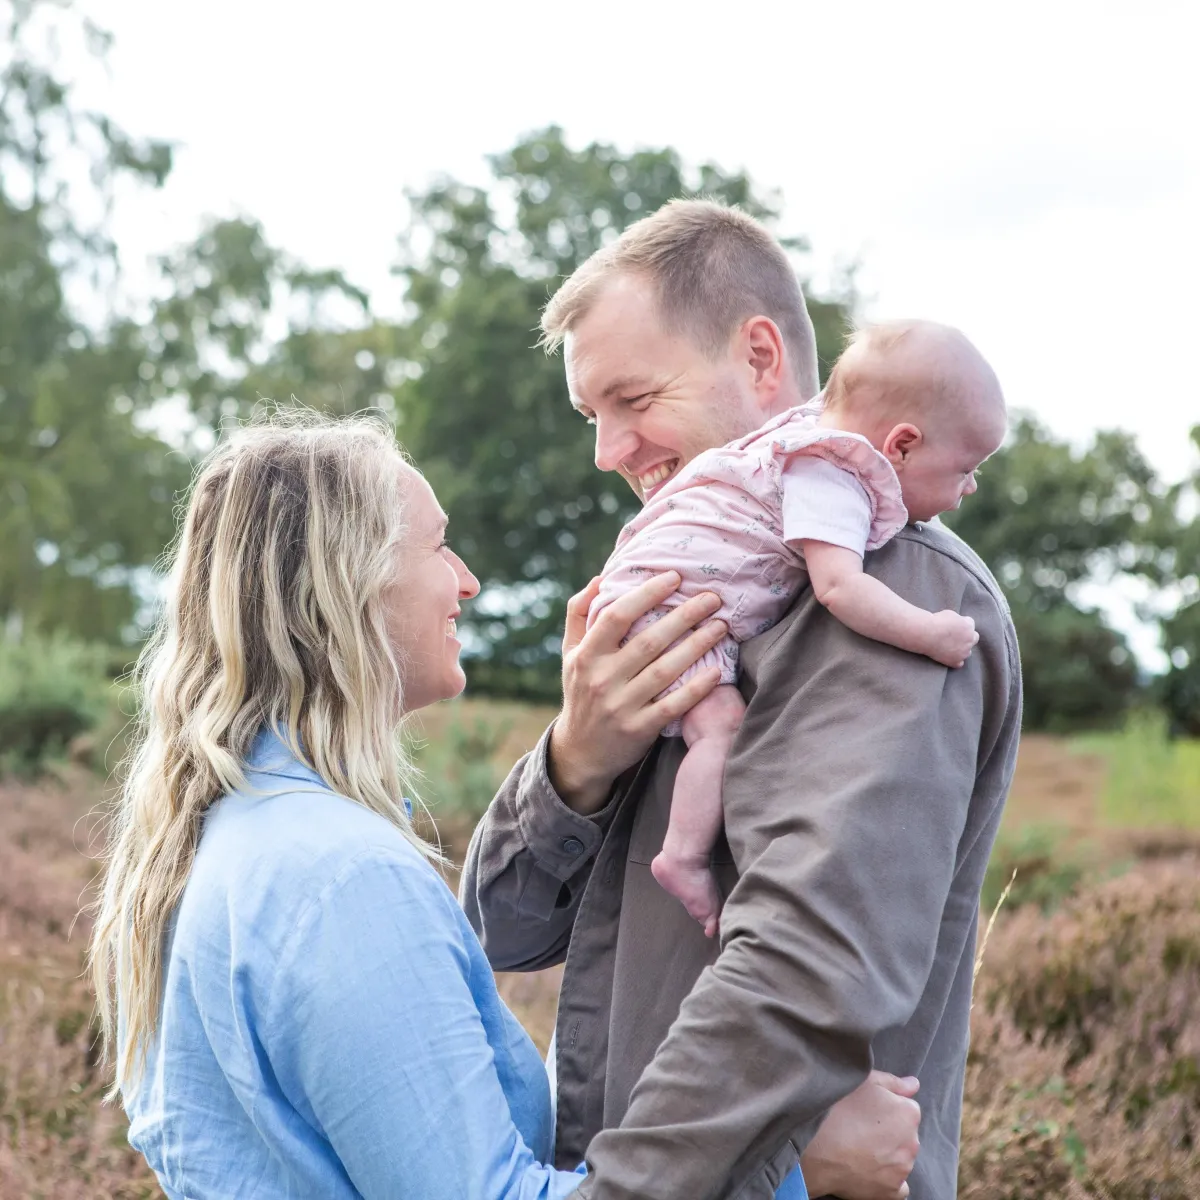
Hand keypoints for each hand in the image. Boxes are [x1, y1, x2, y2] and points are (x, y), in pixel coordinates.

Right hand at [549, 572, 726, 813]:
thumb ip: (579, 614)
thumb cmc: (581, 691)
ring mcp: (621, 706)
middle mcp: (602, 679)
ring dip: (696, 646)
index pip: (616, 616)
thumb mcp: (570, 653)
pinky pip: (672, 705)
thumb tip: (599, 579)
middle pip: (649, 641)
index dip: (646, 594)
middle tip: (712, 598)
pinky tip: (716, 671)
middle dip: (684, 616)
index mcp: (586, 655)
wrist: (580, 752)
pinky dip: (695, 688)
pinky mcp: (639, 729)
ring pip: (665, 670)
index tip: (674, 578)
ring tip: (720, 626)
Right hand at [799, 1071, 920, 1199]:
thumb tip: (913, 1084)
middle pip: (904, 1133)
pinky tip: (870, 1170)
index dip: (886, 1106)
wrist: (817, 1148)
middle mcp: (912, 1143)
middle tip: (861, 1126)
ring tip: (860, 1147)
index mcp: (909, 1113)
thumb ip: (892, 1082)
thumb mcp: (864, 1081)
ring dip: (888, 1153)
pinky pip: (898, 1186)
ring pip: (900, 1158)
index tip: (868, 1108)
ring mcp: (903, 1170)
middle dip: (890, 1130)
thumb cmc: (839, 1109)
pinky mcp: (892, 1191)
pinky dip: (887, 1178)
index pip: (906, 1107)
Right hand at [924, 610, 978, 668]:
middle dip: (967, 636)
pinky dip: (955, 660)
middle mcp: (969, 640)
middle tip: (955, 635)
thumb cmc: (936, 622)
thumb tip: (958, 625)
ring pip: (968, 652)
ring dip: (962, 649)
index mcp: (969, 627)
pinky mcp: (955, 661)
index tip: (954, 624)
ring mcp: (963, 652)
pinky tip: (948, 656)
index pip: (971, 623)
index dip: (962, 623)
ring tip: (950, 646)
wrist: (925, 634)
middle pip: (974, 638)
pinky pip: (960, 663)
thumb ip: (959, 621)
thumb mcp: (951, 614)